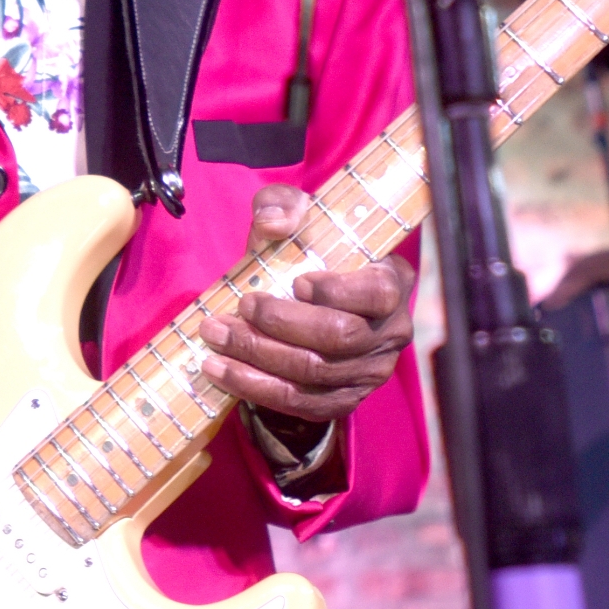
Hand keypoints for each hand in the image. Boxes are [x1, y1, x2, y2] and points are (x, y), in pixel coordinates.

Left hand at [195, 185, 416, 427]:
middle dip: (281, 323)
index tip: (297, 281)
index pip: (378, 295)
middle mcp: (391, 332)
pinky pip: (299, 403)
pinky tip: (220, 370)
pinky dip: (255, 387)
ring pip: (313, 373)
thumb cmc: (304, 255)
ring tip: (215, 336)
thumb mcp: (297, 220)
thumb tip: (275, 223)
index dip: (337, 292)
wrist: (302, 304)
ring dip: (257, 356)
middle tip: (240, 306)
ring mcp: (370, 373)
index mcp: (393, 283)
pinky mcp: (343, 401)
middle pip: (339, 338)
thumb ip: (284, 204)